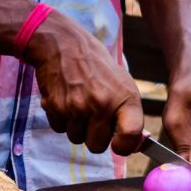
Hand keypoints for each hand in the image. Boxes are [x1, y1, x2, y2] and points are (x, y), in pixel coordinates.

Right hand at [24, 11, 144, 155]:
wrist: (63, 44)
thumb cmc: (96, 66)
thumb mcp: (122, 84)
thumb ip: (128, 114)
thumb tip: (133, 144)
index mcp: (124, 98)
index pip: (130, 135)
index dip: (124, 146)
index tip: (118, 144)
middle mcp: (102, 104)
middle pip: (97, 146)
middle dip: (94, 137)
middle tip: (93, 118)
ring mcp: (77, 107)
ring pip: (76, 139)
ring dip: (76, 128)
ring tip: (78, 105)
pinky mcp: (56, 107)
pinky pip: (59, 129)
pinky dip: (61, 119)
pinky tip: (65, 100)